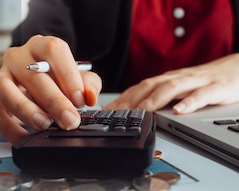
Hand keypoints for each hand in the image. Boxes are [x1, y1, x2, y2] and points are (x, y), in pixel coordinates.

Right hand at [0, 35, 101, 142]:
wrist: (34, 85)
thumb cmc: (55, 78)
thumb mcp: (77, 77)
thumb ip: (88, 83)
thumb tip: (89, 95)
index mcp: (40, 46)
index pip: (52, 50)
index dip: (67, 74)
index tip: (80, 99)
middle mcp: (17, 58)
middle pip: (32, 75)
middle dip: (53, 101)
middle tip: (69, 120)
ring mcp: (1, 76)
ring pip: (5, 90)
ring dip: (26, 110)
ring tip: (44, 125)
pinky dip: (10, 128)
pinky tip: (26, 138)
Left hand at [104, 53, 238, 113]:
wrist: (237, 68)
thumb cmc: (204, 82)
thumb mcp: (179, 90)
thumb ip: (159, 98)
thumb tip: (133, 113)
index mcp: (166, 80)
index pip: (138, 89)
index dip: (120, 99)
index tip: (104, 112)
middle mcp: (176, 79)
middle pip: (149, 87)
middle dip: (130, 100)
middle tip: (116, 114)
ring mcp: (195, 82)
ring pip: (171, 88)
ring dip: (154, 100)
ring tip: (142, 111)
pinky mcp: (216, 88)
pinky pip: (201, 94)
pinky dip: (189, 102)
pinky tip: (179, 111)